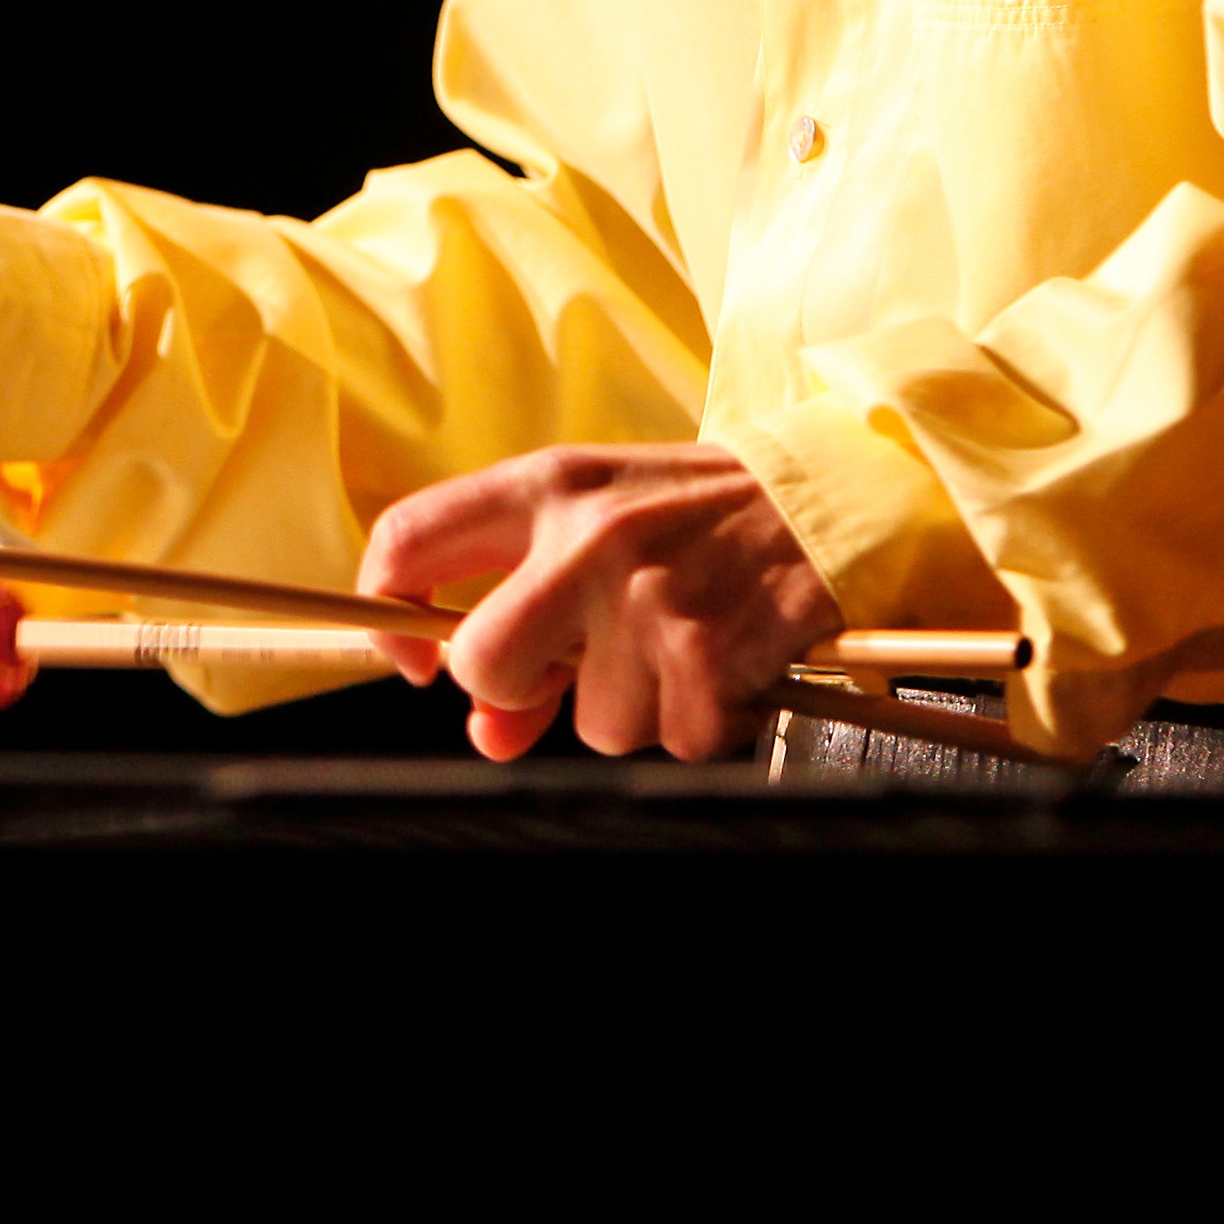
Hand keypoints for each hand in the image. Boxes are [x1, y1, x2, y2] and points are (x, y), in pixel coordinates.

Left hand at [356, 444, 840, 762]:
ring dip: (637, 705)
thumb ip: (531, 620)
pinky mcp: (708, 651)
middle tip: (572, 670)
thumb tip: (488, 733)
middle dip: (518, 690)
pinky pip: (673, 739)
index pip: (410, 537)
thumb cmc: (702, 516)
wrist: (834, 495)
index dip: (389, 616)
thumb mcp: (606, 528)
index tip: (418, 662)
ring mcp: (648, 596)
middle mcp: (588, 536)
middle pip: (483, 664)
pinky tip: (726, 661)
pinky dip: (702, 720)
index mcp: (548, 484)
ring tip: (684, 639)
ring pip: (593, 723)